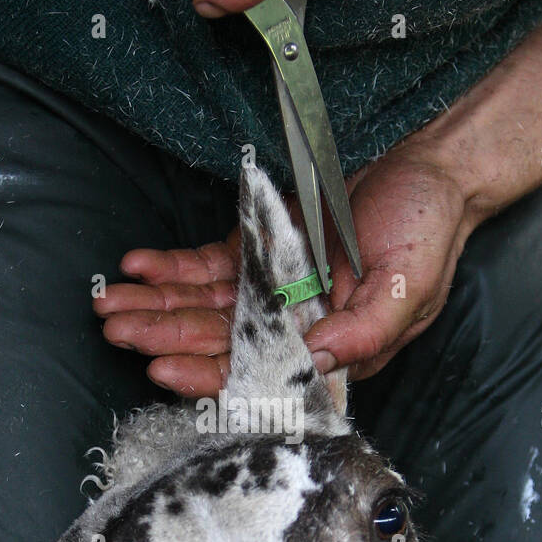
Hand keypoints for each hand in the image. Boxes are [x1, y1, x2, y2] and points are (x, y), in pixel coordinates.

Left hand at [93, 153, 475, 395]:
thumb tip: (312, 362)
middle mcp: (293, 326)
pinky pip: (206, 267)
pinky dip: (171, 268)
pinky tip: (139, 266)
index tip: (162, 366)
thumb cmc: (429, 229)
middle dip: (163, 337)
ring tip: (110, 303)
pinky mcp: (258, 250)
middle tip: (117, 329)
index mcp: (328, 349)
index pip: (257, 373)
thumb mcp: (408, 285)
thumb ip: (364, 331)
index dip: (207, 373)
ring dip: (156, 306)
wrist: (431, 168)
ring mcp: (272, 288)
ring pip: (203, 307)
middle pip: (216, 341)